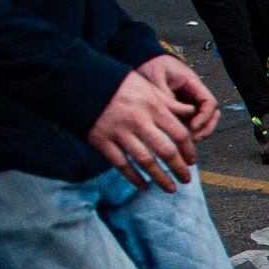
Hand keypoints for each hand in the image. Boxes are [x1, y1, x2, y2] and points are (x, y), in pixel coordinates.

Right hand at [87, 70, 197, 192]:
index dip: (189, 150)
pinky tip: (144, 186)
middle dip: (179, 169)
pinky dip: (134, 178)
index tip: (192, 161)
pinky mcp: (100, 140)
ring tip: (171, 189)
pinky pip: (121, 164)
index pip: (179, 133)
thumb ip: (168, 102)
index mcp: (152, 107)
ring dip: (160, 178)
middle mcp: (138, 121)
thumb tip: (191, 111)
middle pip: (165, 151)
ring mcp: (118, 132)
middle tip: (186, 180)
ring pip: (145, 161)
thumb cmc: (117, 83)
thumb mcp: (146, 86)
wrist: (77, 80)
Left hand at [137, 53, 220, 139]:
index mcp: (193, 84)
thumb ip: (166, 97)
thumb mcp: (156, 79)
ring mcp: (188, 102)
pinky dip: (186, 130)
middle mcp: (194, 94)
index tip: (193, 126)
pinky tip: (177, 137)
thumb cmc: (151, 64)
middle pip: (210, 114)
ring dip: (197, 131)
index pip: (209, 102)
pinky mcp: (179, 108)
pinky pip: (188, 121)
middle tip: (194, 139)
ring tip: (186, 141)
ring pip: (201, 120)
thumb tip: (174, 116)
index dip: (205, 116)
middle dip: (205, 128)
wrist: (142, 58)